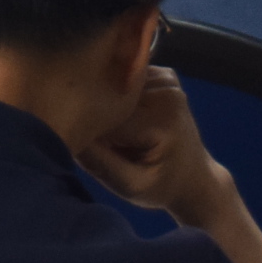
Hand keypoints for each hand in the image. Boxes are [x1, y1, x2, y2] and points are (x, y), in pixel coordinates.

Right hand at [74, 67, 229, 225]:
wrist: (195, 178)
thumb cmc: (160, 186)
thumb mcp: (129, 186)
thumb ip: (99, 162)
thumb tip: (66, 133)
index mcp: (160, 121)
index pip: (105, 116)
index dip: (88, 130)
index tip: (82, 146)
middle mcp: (166, 93)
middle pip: (110, 94)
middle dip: (97, 114)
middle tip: (97, 140)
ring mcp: (168, 80)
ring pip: (115, 83)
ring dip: (106, 103)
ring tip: (113, 130)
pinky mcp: (166, 76)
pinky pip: (126, 78)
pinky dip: (118, 94)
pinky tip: (122, 113)